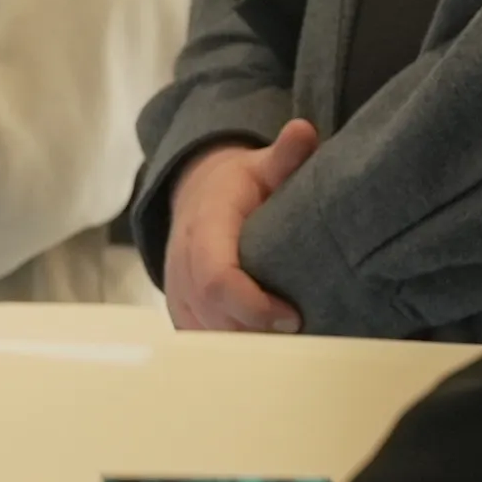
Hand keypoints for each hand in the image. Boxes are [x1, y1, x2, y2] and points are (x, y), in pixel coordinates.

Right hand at [164, 122, 315, 333]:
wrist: (196, 195)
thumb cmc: (238, 185)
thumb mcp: (262, 165)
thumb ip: (285, 155)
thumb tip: (304, 130)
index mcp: (205, 227)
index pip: (218, 278)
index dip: (253, 306)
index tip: (292, 317)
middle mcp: (183, 262)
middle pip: (213, 316)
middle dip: (256, 334)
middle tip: (301, 336)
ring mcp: (177, 289)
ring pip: (204, 335)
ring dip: (246, 346)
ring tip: (288, 346)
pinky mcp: (180, 310)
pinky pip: (198, 341)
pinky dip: (229, 352)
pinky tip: (263, 351)